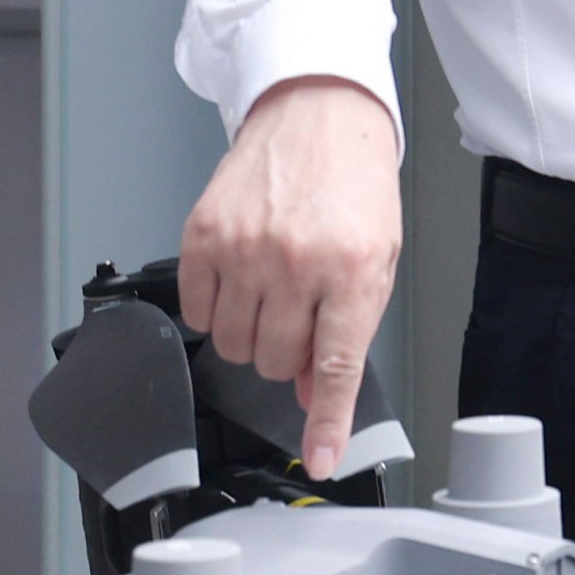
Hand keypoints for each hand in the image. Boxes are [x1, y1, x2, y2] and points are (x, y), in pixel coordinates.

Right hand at [177, 76, 401, 475]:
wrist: (318, 116)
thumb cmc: (354, 185)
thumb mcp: (377, 260)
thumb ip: (349, 330)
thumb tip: (314, 392)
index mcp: (353, 271)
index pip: (335, 369)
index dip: (326, 424)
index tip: (320, 458)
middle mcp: (297, 263)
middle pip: (274, 364)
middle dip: (287, 354)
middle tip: (302, 313)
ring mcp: (245, 249)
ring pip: (233, 346)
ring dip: (252, 334)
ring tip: (274, 290)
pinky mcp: (202, 235)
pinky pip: (197, 312)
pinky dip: (216, 309)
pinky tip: (240, 277)